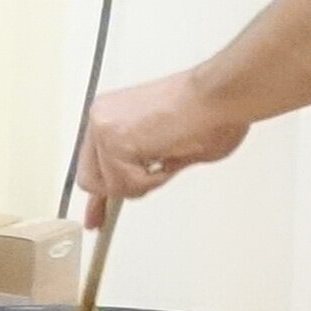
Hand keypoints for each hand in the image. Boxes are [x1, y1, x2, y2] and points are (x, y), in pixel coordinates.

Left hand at [78, 67, 253, 209]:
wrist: (219, 95)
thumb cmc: (207, 111)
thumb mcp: (165, 143)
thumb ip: (143, 161)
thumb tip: (140, 180)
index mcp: (112, 115)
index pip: (90, 163)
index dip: (97, 194)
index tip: (97, 215)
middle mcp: (102, 118)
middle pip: (91, 179)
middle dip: (122, 188)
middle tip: (148, 183)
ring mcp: (104, 129)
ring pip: (110, 185)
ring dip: (144, 183)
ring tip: (169, 155)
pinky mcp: (115, 142)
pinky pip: (127, 184)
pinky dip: (153, 181)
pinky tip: (168, 155)